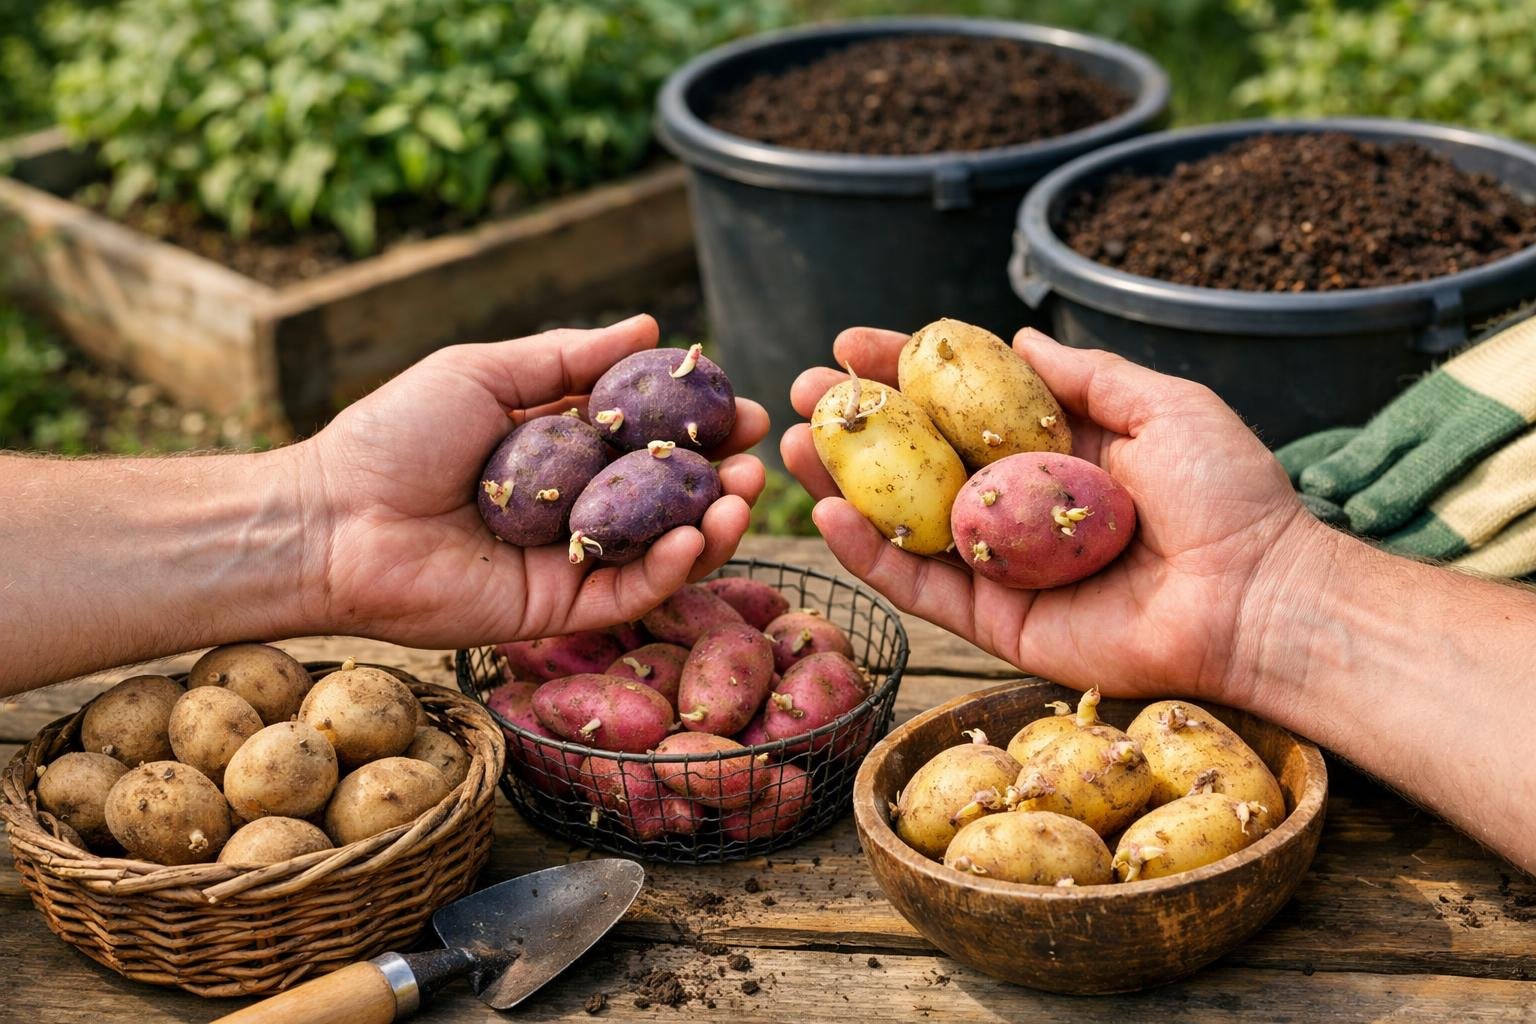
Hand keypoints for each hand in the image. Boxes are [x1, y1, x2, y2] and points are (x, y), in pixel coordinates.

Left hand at [298, 314, 767, 647]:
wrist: (332, 518)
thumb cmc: (395, 436)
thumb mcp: (486, 373)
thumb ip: (568, 356)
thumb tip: (649, 325)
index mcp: (559, 451)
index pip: (648, 442)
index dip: (700, 427)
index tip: (746, 410)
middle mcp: (572, 509)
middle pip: (666, 500)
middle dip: (719, 480)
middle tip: (756, 461)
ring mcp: (566, 563)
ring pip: (660, 552)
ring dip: (711, 527)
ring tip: (740, 497)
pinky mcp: (554, 612)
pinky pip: (627, 595)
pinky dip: (670, 568)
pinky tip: (696, 536)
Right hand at [780, 327, 1334, 703]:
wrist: (1260, 598)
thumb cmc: (1229, 495)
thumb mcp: (1164, 405)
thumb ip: (1087, 373)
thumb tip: (1020, 336)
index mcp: (1057, 451)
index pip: (963, 406)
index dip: (905, 372)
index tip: (852, 344)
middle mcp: (1021, 506)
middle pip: (919, 462)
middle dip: (857, 427)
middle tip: (801, 393)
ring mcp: (1006, 567)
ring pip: (906, 524)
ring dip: (843, 485)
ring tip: (791, 444)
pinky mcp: (1000, 625)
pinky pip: (923, 588)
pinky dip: (871, 555)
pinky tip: (827, 513)